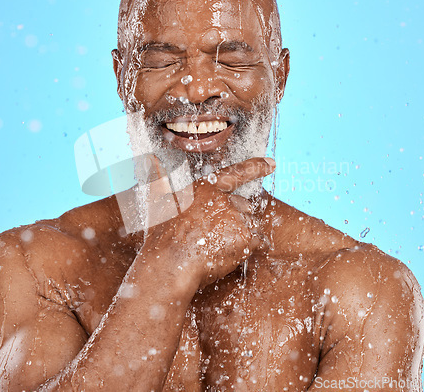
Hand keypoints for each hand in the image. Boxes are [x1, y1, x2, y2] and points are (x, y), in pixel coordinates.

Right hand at [144, 157, 275, 287]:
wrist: (170, 264)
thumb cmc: (161, 236)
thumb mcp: (156, 201)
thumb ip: (159, 178)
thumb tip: (151, 159)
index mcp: (206, 188)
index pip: (235, 173)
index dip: (255, 167)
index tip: (272, 163)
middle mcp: (225, 200)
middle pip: (244, 206)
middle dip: (236, 218)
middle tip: (219, 234)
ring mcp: (237, 218)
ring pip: (251, 224)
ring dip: (242, 234)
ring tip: (221, 246)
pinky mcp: (245, 237)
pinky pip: (258, 241)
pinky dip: (250, 248)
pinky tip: (232, 254)